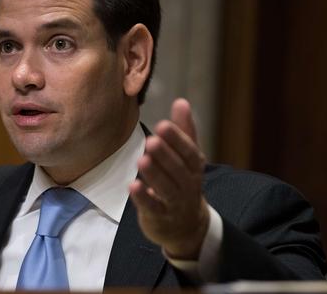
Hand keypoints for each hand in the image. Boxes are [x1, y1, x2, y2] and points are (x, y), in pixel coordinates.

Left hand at [129, 98, 209, 259]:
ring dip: (155, 174)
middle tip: (152, 139)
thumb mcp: (187, 158)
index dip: (177, 139)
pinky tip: (132, 186)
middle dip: (166, 155)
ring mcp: (175, 203)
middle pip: (179, 170)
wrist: (187, 226)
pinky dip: (143, 198)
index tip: (163, 124)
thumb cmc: (183, 182)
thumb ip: (184, 131)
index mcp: (195, 167)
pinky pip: (153, 208)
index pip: (190, 152)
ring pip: (167, 189)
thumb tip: (181, 101)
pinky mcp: (160, 217)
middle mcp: (188, 185)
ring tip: (142, 159)